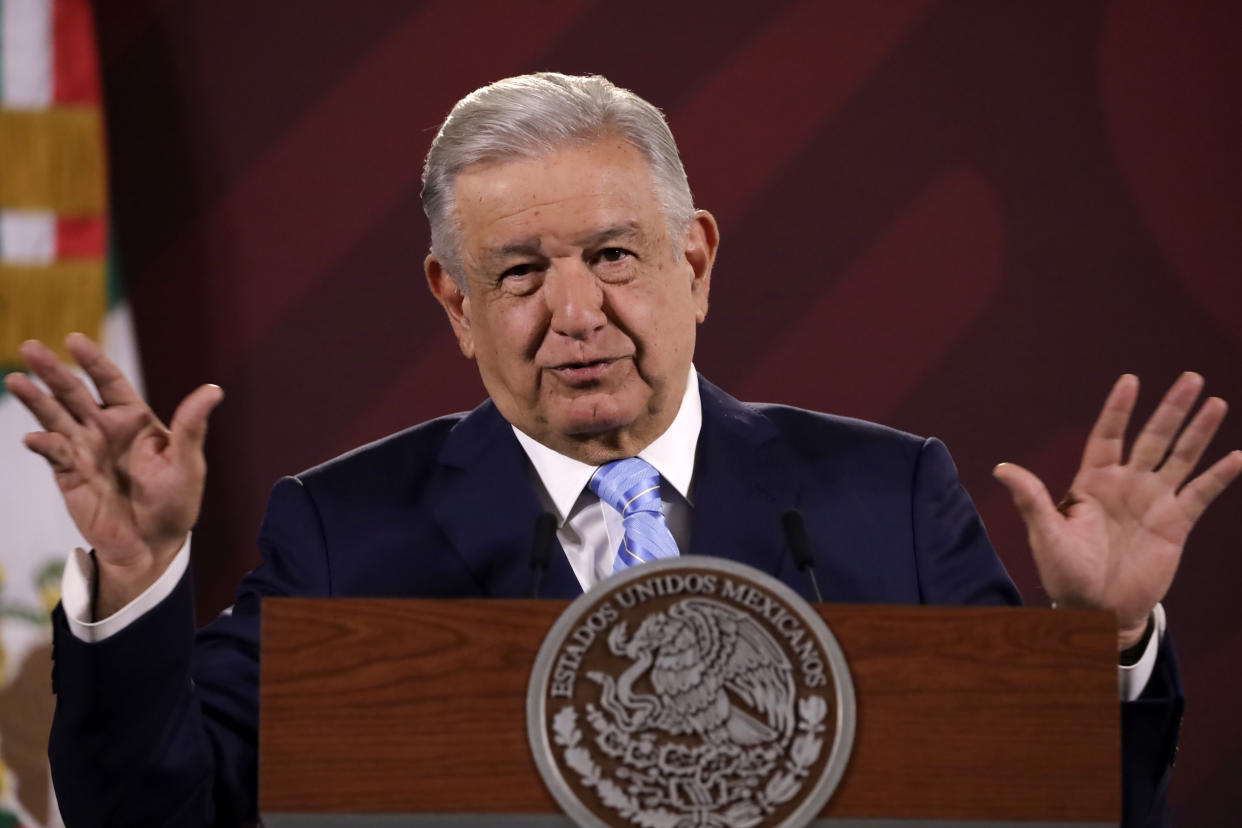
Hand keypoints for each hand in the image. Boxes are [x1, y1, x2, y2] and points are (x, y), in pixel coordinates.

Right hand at [4, 334, 222, 614]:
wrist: (153, 544)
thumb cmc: (176, 503)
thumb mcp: (188, 463)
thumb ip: (192, 426)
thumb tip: (214, 389)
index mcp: (135, 419)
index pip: (110, 382)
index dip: (93, 360)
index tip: (74, 339)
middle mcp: (105, 429)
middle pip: (74, 393)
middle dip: (53, 371)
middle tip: (30, 347)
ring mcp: (84, 450)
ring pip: (55, 417)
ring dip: (36, 400)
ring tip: (16, 380)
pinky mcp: (69, 475)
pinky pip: (54, 454)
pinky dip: (44, 444)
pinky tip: (35, 438)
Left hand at [993, 373, 1241, 649]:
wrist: (1096, 610)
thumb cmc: (1064, 573)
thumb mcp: (1045, 534)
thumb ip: (1030, 499)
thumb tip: (1001, 467)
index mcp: (1092, 481)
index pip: (1108, 435)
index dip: (1118, 409)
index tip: (1130, 380)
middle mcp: (1126, 484)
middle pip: (1152, 437)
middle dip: (1171, 409)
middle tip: (1191, 378)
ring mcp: (1153, 502)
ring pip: (1180, 457)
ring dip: (1199, 431)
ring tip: (1216, 402)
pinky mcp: (1176, 525)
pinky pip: (1201, 494)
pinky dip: (1219, 476)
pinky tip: (1237, 456)